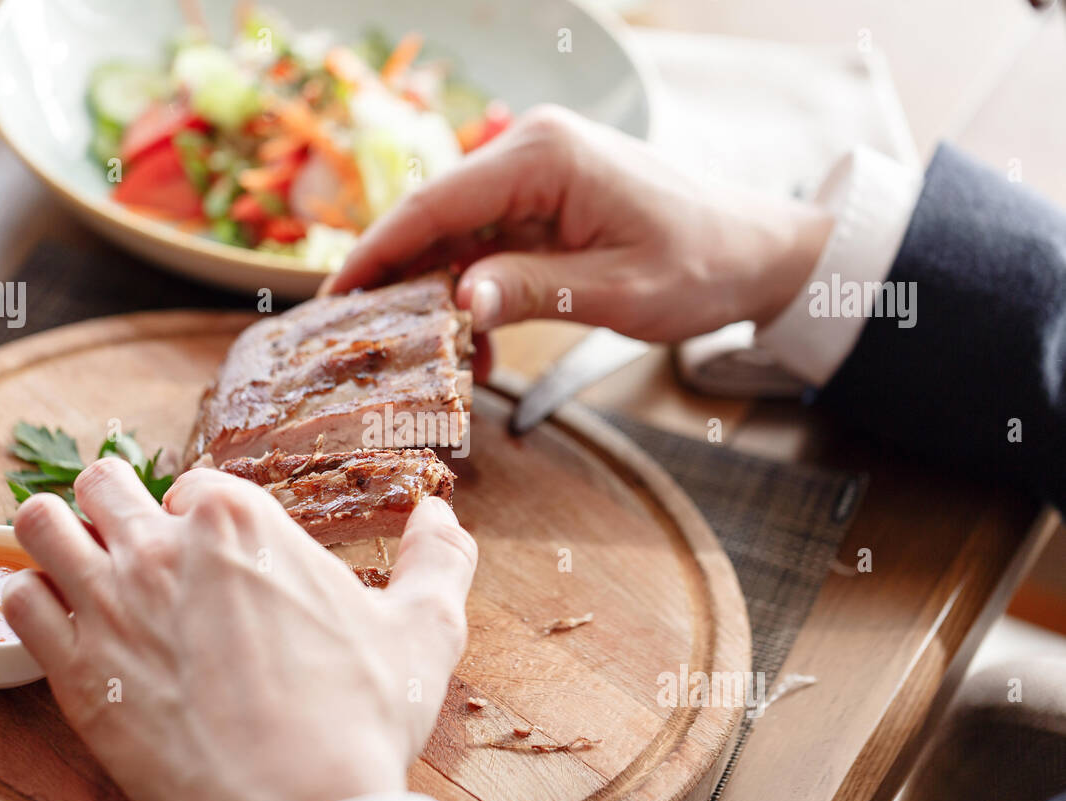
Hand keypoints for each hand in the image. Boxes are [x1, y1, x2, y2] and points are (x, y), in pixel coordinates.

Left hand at [2, 458, 476, 800]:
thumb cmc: (360, 715)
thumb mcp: (426, 628)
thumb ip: (439, 558)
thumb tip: (443, 513)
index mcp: (240, 520)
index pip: (194, 483)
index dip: (200, 514)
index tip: (211, 551)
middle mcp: (162, 544)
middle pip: (105, 481)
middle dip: (118, 503)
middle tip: (135, 543)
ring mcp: (108, 602)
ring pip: (41, 522)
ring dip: (57, 534)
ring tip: (79, 564)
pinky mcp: (72, 665)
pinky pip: (16, 600)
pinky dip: (32, 602)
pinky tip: (62, 625)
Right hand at [326, 105, 831, 341]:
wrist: (757, 252)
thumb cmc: (701, 264)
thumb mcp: (616, 289)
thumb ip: (531, 290)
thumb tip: (457, 304)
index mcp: (545, 157)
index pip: (437, 202)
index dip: (378, 251)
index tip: (335, 296)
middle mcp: (531, 151)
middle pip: (436, 216)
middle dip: (397, 277)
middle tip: (357, 336)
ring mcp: (537, 174)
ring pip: (456, 234)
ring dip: (437, 294)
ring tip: (423, 357)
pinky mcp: (545, 200)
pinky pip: (488, 244)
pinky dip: (473, 291)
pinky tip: (472, 343)